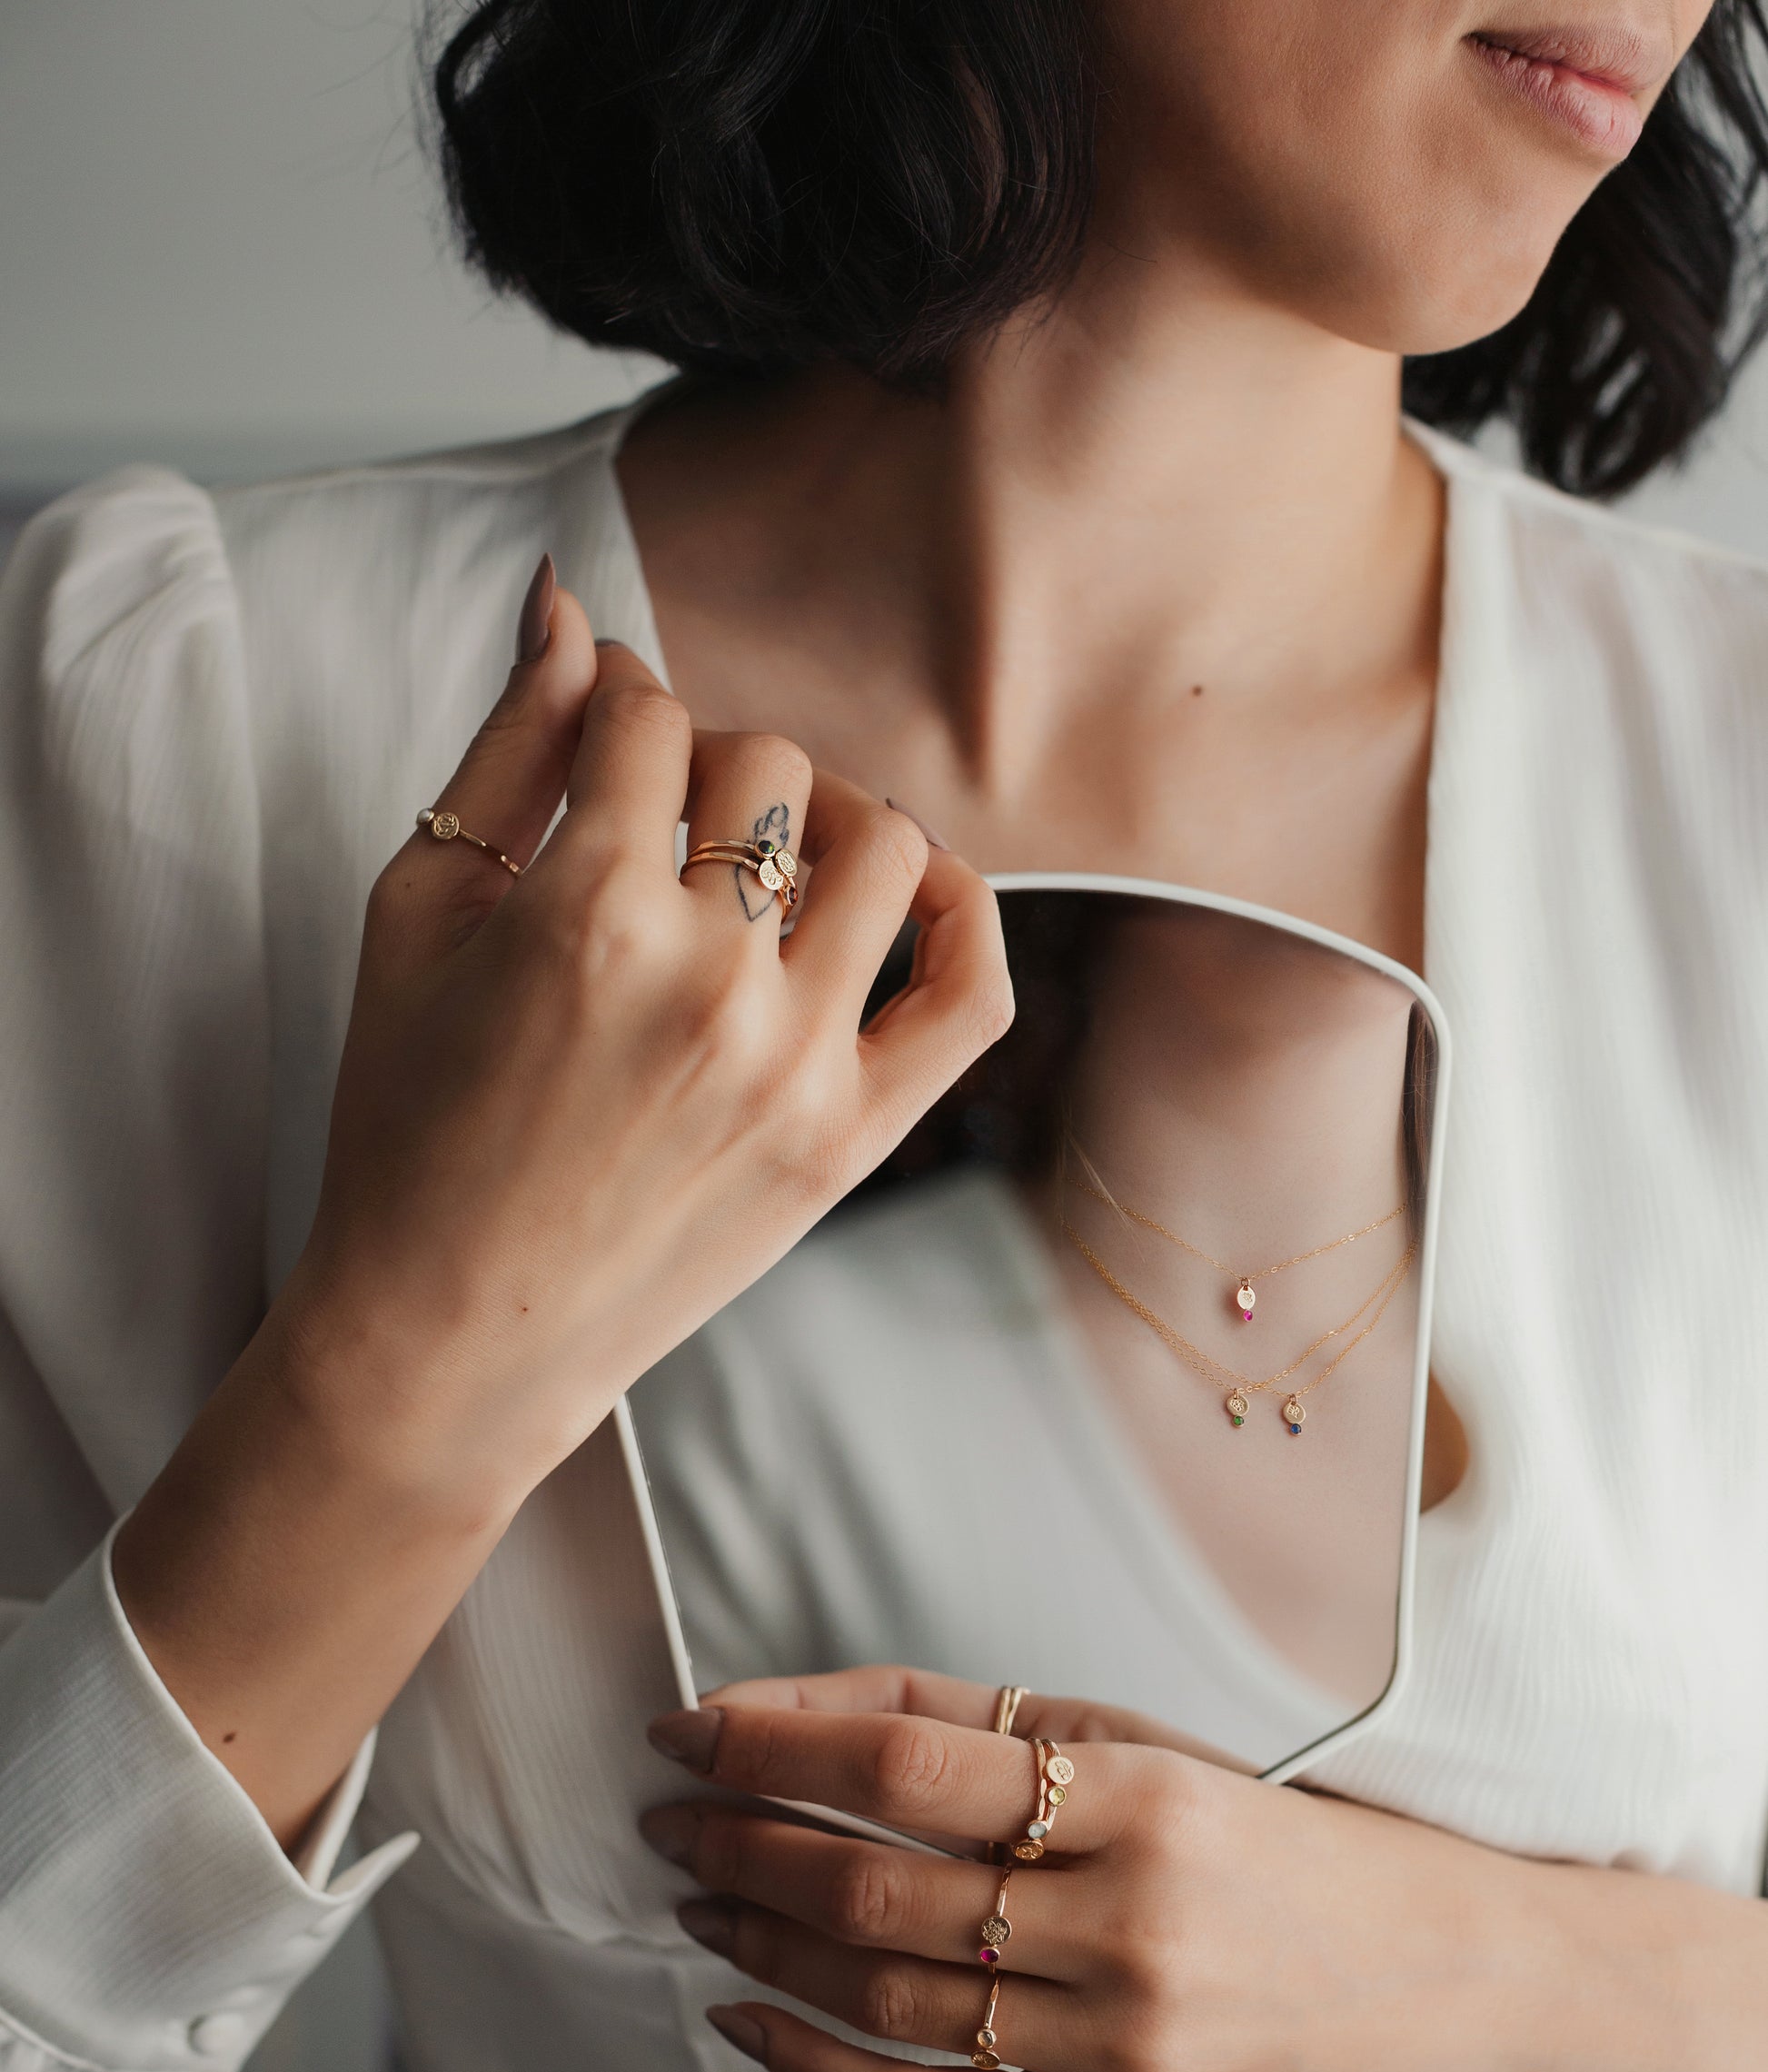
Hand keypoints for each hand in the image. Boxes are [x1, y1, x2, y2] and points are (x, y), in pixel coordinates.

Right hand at [284, 583, 1010, 1516]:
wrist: (451, 1335)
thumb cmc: (408, 1128)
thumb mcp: (417, 921)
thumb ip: (505, 755)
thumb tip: (567, 612)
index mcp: (583, 916)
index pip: (649, 718)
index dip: (619, 704)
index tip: (605, 734)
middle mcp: (707, 981)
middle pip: (767, 765)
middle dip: (710, 762)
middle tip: (665, 816)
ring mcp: (795, 1066)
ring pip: (881, 843)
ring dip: (826, 816)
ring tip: (766, 857)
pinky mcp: (852, 1139)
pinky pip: (970, 988)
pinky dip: (958, 914)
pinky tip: (901, 895)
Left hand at [640, 1665, 1606, 2071]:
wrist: (1459, 1995)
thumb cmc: (1299, 1859)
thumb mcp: (1163, 1749)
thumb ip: (990, 1719)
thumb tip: (813, 1708)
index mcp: (1146, 1801)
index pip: (906, 1761)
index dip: (772, 1742)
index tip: (694, 1729)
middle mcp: (1131, 1925)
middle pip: (874, 1882)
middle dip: (742, 1844)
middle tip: (676, 1815)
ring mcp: (1119, 2045)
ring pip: (882, 1994)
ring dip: (760, 1942)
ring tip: (702, 1902)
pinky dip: (812, 2059)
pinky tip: (749, 2014)